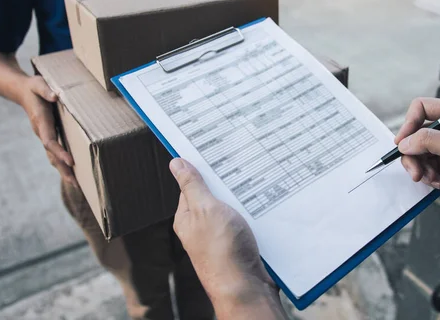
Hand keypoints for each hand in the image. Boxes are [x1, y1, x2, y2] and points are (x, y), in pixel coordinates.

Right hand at [21, 76, 75, 185]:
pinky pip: (56, 152)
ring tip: (77, 184)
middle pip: (52, 155)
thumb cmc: (34, 87)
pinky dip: (63, 163)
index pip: (50, 141)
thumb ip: (46, 90)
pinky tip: (73, 172)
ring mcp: (45, 135)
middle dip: (63, 168)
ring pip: (53, 157)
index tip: (71, 160)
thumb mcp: (39, 84)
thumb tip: (55, 96)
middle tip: (75, 182)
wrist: (23, 91)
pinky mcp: (50, 136)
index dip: (59, 151)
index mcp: (41, 122)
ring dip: (64, 170)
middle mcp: (42, 132)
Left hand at [170, 158, 280, 316]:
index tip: (216, 152)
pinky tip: (263, 206)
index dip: (203, 169)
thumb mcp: (205, 209)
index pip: (192, 185)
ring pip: (234, 208)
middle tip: (241, 166)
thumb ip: (192, 185)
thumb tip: (176, 163)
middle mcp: (202, 227)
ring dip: (244, 198)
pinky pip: (248, 221)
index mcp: (187, 218)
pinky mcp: (240, 244)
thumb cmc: (221, 251)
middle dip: (228, 184)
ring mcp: (222, 237)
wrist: (246, 287)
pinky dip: (255, 213)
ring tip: (255, 185)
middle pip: (215, 196)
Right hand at [394, 97, 439, 214]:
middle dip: (413, 153)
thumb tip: (405, 143)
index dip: (409, 124)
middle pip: (416, 133)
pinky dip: (427, 176)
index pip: (422, 108)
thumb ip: (430, 141)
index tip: (402, 144)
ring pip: (418, 152)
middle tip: (415, 172)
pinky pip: (426, 166)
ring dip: (419, 167)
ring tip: (430, 179)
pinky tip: (439, 183)